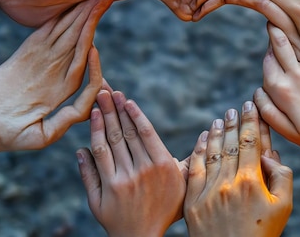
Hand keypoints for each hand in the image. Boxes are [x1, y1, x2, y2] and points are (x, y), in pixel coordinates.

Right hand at [0, 0, 129, 150]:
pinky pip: (43, 34)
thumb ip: (63, 122)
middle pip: (79, 46)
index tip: (96, 50)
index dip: (94, 64)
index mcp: (61, 94)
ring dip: (79, 18)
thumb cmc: (2, 137)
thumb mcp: (39, 137)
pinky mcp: (22, 55)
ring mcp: (39, 63)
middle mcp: (54, 76)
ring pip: (65, 36)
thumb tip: (86, 110)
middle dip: (93, 27)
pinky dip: (55, 21)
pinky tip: (67, 7)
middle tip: (107, 4)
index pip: (84, 74)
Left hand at [77, 90, 187, 236]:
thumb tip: (208, 133)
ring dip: (102, 119)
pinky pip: (97, 160)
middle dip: (114, 108)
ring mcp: (122, 180)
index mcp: (162, 165)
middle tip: (105, 90)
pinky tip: (91, 126)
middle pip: (125, 132)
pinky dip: (92, 141)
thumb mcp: (185, 185)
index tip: (125, 98)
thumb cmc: (166, 210)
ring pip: (110, 142)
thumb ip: (191, 158)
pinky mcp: (106, 191)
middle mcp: (142, 170)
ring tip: (97, 101)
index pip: (145, 131)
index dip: (133, 112)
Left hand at [184, 101, 292, 236]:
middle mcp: (228, 182)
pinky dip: (198, 150)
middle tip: (235, 108)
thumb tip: (269, 154)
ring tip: (220, 119)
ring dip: (217, 133)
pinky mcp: (193, 201)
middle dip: (234, 123)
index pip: (250, 143)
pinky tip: (203, 138)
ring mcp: (208, 191)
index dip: (251, 122)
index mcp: (251, 182)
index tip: (251, 106)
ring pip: (212, 153)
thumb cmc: (262, 234)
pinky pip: (195, 168)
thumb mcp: (283, 208)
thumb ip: (282, 177)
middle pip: (231, 144)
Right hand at [254, 24, 299, 157]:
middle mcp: (296, 75)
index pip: (266, 65)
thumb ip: (268, 111)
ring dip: (288, 31)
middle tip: (272, 20)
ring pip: (295, 43)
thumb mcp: (287, 132)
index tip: (268, 50)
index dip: (266, 58)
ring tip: (284, 20)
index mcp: (283, 91)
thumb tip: (257, 92)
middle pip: (277, 47)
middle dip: (273, 32)